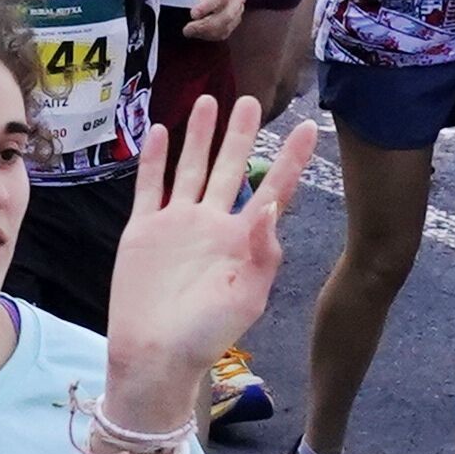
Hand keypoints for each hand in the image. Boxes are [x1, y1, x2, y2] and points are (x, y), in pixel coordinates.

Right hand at [103, 98, 317, 419]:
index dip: (292, 159)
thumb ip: (263, 250)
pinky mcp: (144, 230)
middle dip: (240, 134)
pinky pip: (151, 186)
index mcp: (243, 239)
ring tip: (208, 101)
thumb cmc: (206, 333)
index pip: (274, 189)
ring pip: (191, 168)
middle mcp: (212, 224)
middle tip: (250, 100)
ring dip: (200, 136)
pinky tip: (163, 132)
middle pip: (230, 168)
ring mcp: (177, 224)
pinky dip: (156, 159)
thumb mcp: (247, 296)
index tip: (310, 127)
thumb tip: (270, 204)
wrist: (153, 354)